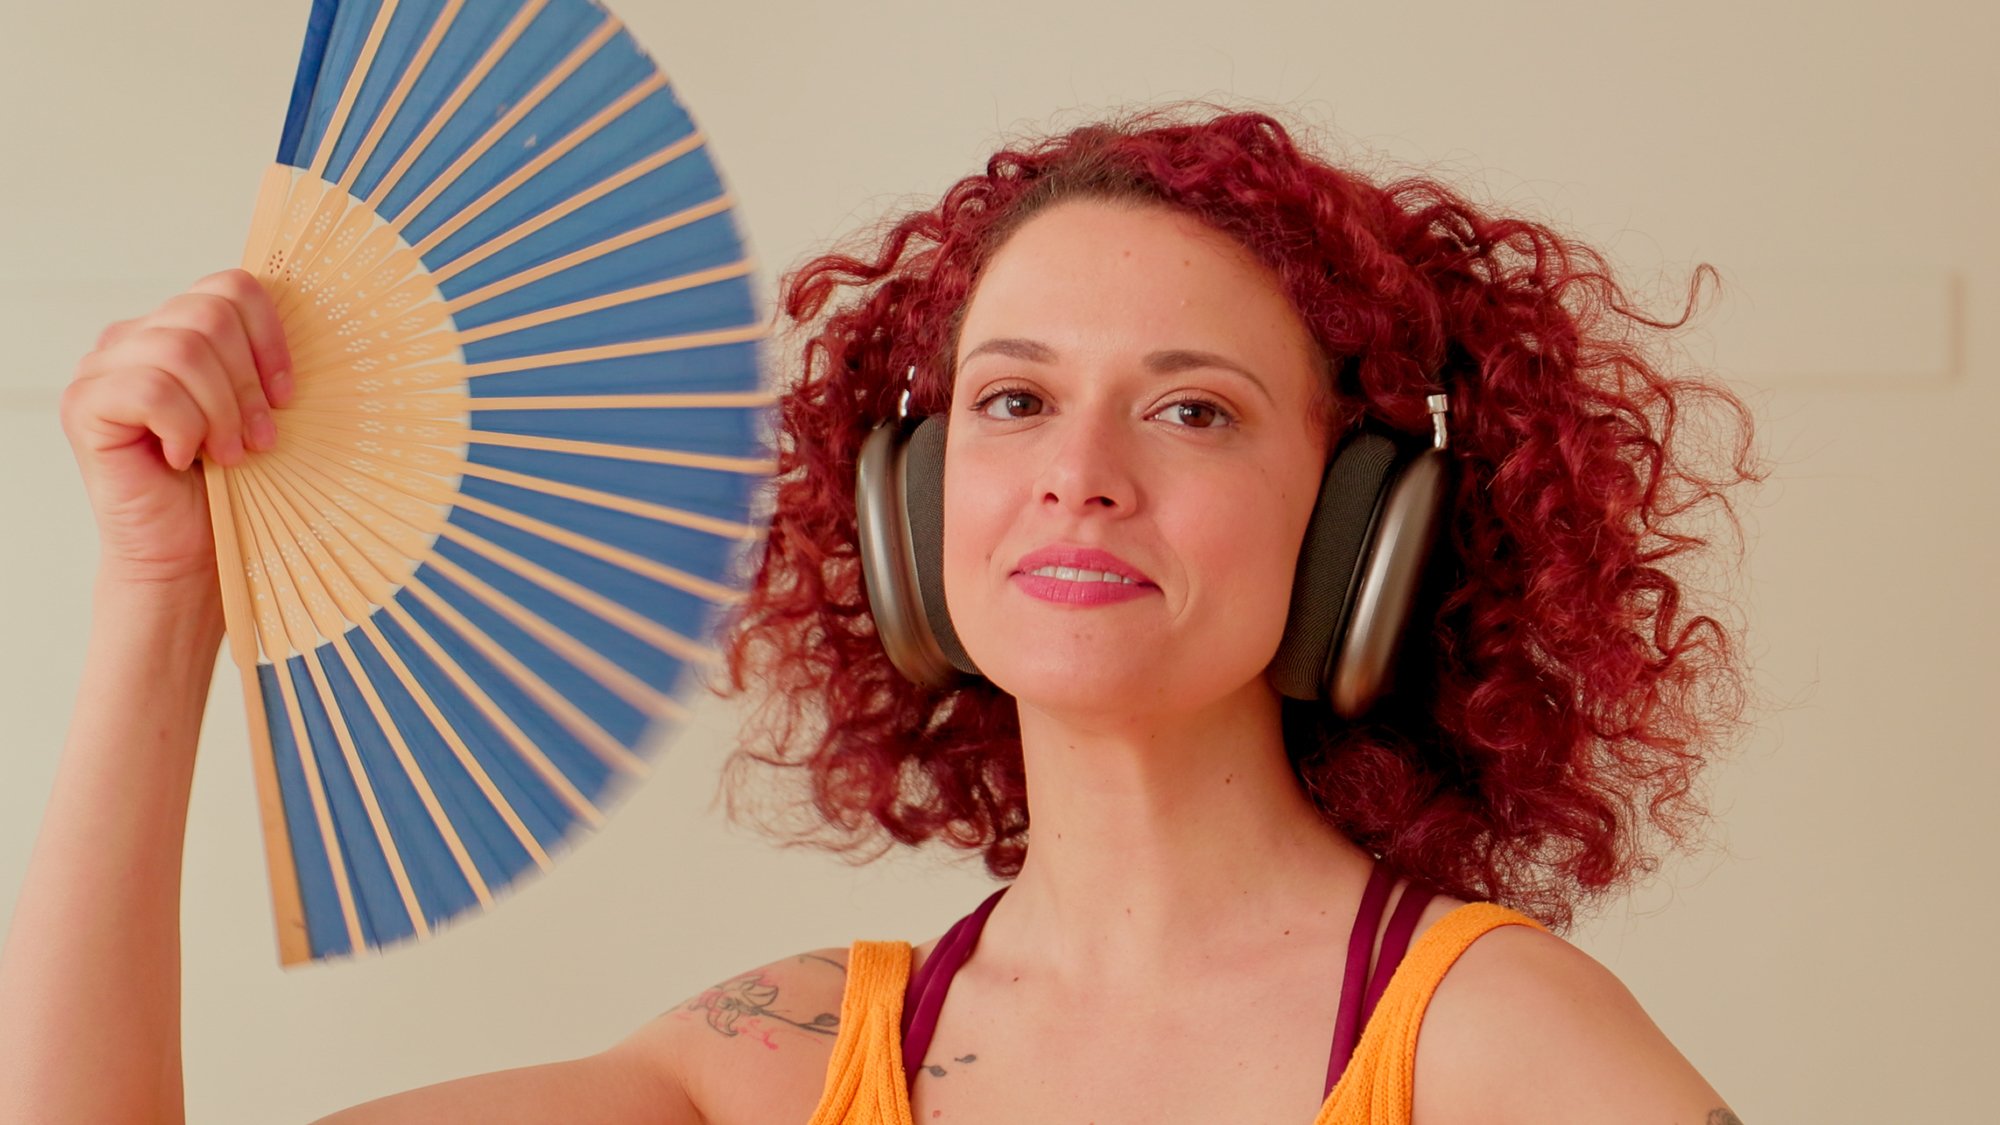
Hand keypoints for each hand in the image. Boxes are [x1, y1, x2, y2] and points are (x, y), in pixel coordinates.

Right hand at [59, 268, 292, 589]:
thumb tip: (312, 328)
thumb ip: (263, 365)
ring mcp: (102, 368)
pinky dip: (184, 427)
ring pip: (182, 351)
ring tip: (228, 455)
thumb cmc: (232, 488)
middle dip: (247, 383)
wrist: (188, 554)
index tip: (288, 396)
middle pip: (207, 314)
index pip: (230, 287)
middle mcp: (134, 338)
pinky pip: (151, 389)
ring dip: (220, 411)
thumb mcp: (260, 414)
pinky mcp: (84, 404)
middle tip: (259, 439)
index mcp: (179, 330)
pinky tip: (182, 458)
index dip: (270, 337)